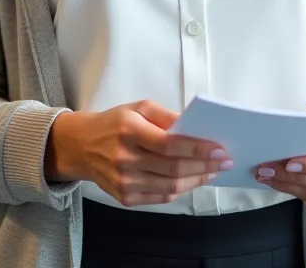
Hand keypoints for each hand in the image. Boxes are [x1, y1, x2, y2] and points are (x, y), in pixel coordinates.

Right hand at [45, 99, 231, 206]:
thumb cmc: (115, 122)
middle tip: (224, 161)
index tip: (219, 149)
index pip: (169, 144)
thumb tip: (194, 126)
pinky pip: (160, 197)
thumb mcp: (138, 108)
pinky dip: (180, 190)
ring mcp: (124, 182)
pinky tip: (192, 180)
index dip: (197, 148)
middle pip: (173, 168)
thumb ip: (166, 116)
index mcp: (130, 131)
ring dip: (196, 180)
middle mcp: (126, 159)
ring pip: (170, 186)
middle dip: (204, 165)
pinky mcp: (124, 197)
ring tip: (212, 171)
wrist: (81, 146)